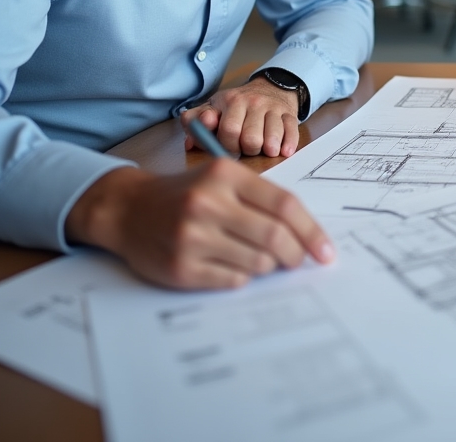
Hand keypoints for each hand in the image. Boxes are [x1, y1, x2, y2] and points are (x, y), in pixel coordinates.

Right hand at [65, 163, 334, 289]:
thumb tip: (305, 235)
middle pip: (274, 237)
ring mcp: (192, 237)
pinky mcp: (180, 268)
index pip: (284, 205)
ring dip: (268, 266)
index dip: (311, 231)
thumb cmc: (186, 193)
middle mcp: (208, 203)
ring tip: (260, 259)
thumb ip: (260, 199)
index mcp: (226, 175)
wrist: (128, 209)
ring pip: (257, 262)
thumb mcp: (221, 179)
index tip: (326, 252)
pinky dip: (243, 276)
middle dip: (296, 255)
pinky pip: (233, 280)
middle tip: (298, 262)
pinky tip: (233, 265)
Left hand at [181, 78, 299, 157]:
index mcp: (231, 100)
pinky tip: (281, 150)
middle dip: (246, 151)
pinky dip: (287, 145)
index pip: (228, 131)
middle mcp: (253, 102)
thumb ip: (195, 121)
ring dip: (266, 150)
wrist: (271, 87)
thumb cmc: (237, 105)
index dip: (227, 146)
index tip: (228, 147)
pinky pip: (291, 133)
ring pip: (271, 139)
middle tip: (245, 148)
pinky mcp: (290, 114)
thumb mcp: (213, 107)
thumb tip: (190, 142)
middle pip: (250, 139)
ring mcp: (273, 108)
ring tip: (262, 149)